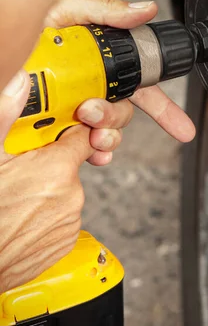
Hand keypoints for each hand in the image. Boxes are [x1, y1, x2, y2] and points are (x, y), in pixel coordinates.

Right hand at [0, 71, 94, 291]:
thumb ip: (8, 116)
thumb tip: (20, 81)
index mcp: (58, 169)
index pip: (82, 136)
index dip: (70, 131)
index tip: (60, 130)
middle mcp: (72, 196)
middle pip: (68, 167)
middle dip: (48, 165)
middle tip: (19, 173)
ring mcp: (70, 223)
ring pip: (63, 194)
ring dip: (46, 192)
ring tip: (16, 200)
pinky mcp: (65, 244)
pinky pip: (61, 219)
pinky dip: (45, 216)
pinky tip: (22, 218)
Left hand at [45, 0, 195, 165]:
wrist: (8, 44)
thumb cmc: (35, 26)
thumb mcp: (68, 12)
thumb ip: (106, 12)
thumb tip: (145, 9)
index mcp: (102, 67)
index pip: (142, 89)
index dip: (165, 111)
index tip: (183, 129)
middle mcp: (92, 92)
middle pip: (123, 116)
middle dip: (115, 120)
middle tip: (92, 111)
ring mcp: (74, 113)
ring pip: (106, 134)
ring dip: (104, 136)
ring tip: (85, 127)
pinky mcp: (57, 131)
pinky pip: (83, 151)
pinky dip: (91, 154)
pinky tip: (88, 152)